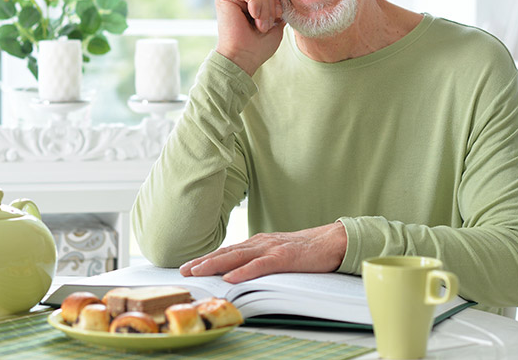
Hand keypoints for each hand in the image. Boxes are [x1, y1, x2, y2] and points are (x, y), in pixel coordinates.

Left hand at [179, 222, 346, 282]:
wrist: (333, 240)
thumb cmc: (307, 249)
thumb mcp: (278, 253)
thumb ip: (260, 259)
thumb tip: (240, 271)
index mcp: (258, 243)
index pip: (228, 251)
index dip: (207, 259)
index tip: (189, 266)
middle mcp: (260, 243)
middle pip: (227, 252)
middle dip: (203, 261)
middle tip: (183, 270)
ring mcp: (272, 249)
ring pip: (238, 257)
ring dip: (215, 264)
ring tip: (197, 271)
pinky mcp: (284, 257)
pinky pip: (260, 265)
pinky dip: (243, 271)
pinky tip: (230, 277)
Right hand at [215, 0, 284, 75]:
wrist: (243, 58)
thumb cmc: (258, 47)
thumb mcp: (276, 24)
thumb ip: (278, 7)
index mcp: (253, 4)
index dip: (278, 2)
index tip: (278, 19)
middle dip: (271, 6)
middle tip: (265, 26)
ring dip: (265, 8)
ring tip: (260, 26)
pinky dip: (256, 2)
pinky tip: (254, 16)